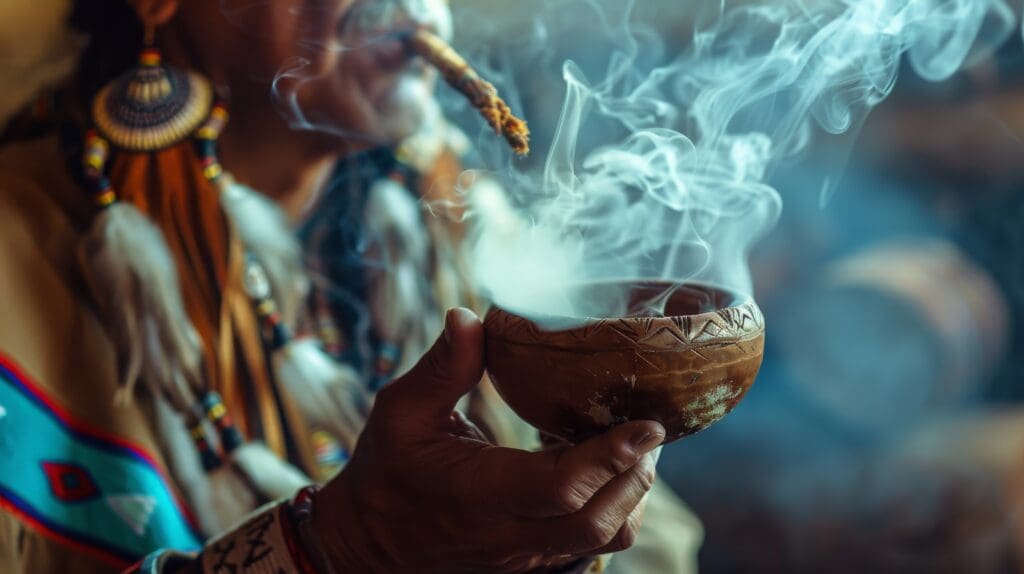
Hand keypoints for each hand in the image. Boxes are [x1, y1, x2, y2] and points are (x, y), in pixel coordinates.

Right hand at [310, 308, 663, 572]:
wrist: (364, 545)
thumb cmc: (384, 472)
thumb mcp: (400, 411)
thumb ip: (443, 367)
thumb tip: (470, 316)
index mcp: (477, 494)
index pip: (561, 487)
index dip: (612, 458)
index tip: (648, 426)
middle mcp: (507, 534)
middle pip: (599, 521)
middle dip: (637, 475)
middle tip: (649, 430)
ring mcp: (521, 556)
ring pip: (602, 540)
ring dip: (630, 497)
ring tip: (632, 451)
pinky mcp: (528, 563)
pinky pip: (586, 547)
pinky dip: (610, 511)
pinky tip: (601, 471)